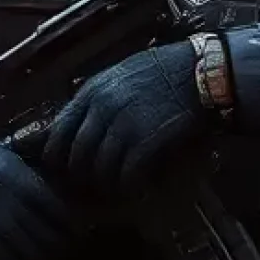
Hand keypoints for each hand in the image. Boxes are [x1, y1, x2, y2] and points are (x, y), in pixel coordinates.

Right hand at [0, 125, 72, 259]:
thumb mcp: (9, 159)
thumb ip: (30, 181)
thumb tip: (57, 204)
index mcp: (15, 177)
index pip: (50, 208)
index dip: (65, 226)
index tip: (75, 235)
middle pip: (35, 233)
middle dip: (53, 249)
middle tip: (63, 255)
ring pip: (13, 251)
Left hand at [39, 40, 209, 196]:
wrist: (202, 72)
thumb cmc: (164, 69)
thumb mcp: (122, 74)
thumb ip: (99, 96)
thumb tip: (81, 124)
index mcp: (92, 90)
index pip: (58, 132)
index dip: (57, 156)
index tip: (62, 168)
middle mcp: (102, 108)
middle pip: (77, 155)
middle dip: (81, 175)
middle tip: (90, 184)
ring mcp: (124, 125)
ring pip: (100, 169)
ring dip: (106, 184)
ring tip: (114, 189)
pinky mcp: (146, 141)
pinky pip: (126, 174)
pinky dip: (128, 185)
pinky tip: (134, 187)